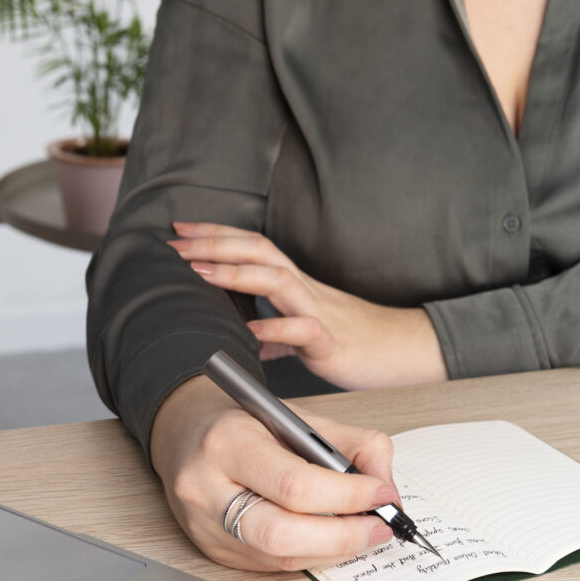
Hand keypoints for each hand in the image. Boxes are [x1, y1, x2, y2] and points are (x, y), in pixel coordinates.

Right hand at [150, 375, 399, 571]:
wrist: (186, 435)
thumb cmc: (245, 425)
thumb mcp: (297, 417)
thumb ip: (350, 443)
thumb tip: (385, 483)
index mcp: (227, 443)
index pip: (294, 483)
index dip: (348, 495)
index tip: (382, 493)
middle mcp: (206, 489)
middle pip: (282, 533)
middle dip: (343, 535)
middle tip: (380, 526)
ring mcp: (205, 527)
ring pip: (279, 556)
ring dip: (333, 549)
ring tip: (364, 532)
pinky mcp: (213, 551)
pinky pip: (272, 564)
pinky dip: (312, 554)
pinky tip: (331, 538)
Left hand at [168, 222, 447, 389]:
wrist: (404, 350)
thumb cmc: (357, 340)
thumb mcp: (309, 334)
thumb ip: (280, 335)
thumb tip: (255, 342)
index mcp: (296, 285)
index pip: (252, 247)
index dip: (216, 235)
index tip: (181, 230)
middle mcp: (304, 289)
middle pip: (257, 251)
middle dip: (214, 243)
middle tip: (175, 242)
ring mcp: (317, 311)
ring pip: (276, 279)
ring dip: (235, 273)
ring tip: (199, 272)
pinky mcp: (331, 341)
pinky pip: (303, 330)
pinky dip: (275, 329)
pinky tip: (251, 333)